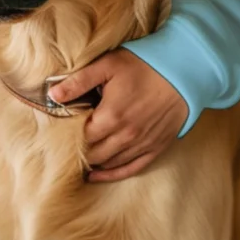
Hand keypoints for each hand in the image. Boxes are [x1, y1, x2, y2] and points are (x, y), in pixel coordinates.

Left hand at [48, 49, 187, 182]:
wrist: (187, 70)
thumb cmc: (145, 64)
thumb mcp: (107, 65)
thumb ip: (78, 81)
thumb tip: (52, 94)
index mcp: (111, 117)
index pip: (79, 138)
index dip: (67, 136)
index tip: (60, 131)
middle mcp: (126, 136)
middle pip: (92, 154)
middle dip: (78, 151)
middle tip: (66, 145)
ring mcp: (142, 144)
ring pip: (109, 164)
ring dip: (93, 162)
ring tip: (78, 159)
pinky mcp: (156, 147)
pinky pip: (131, 168)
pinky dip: (112, 174)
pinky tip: (98, 174)